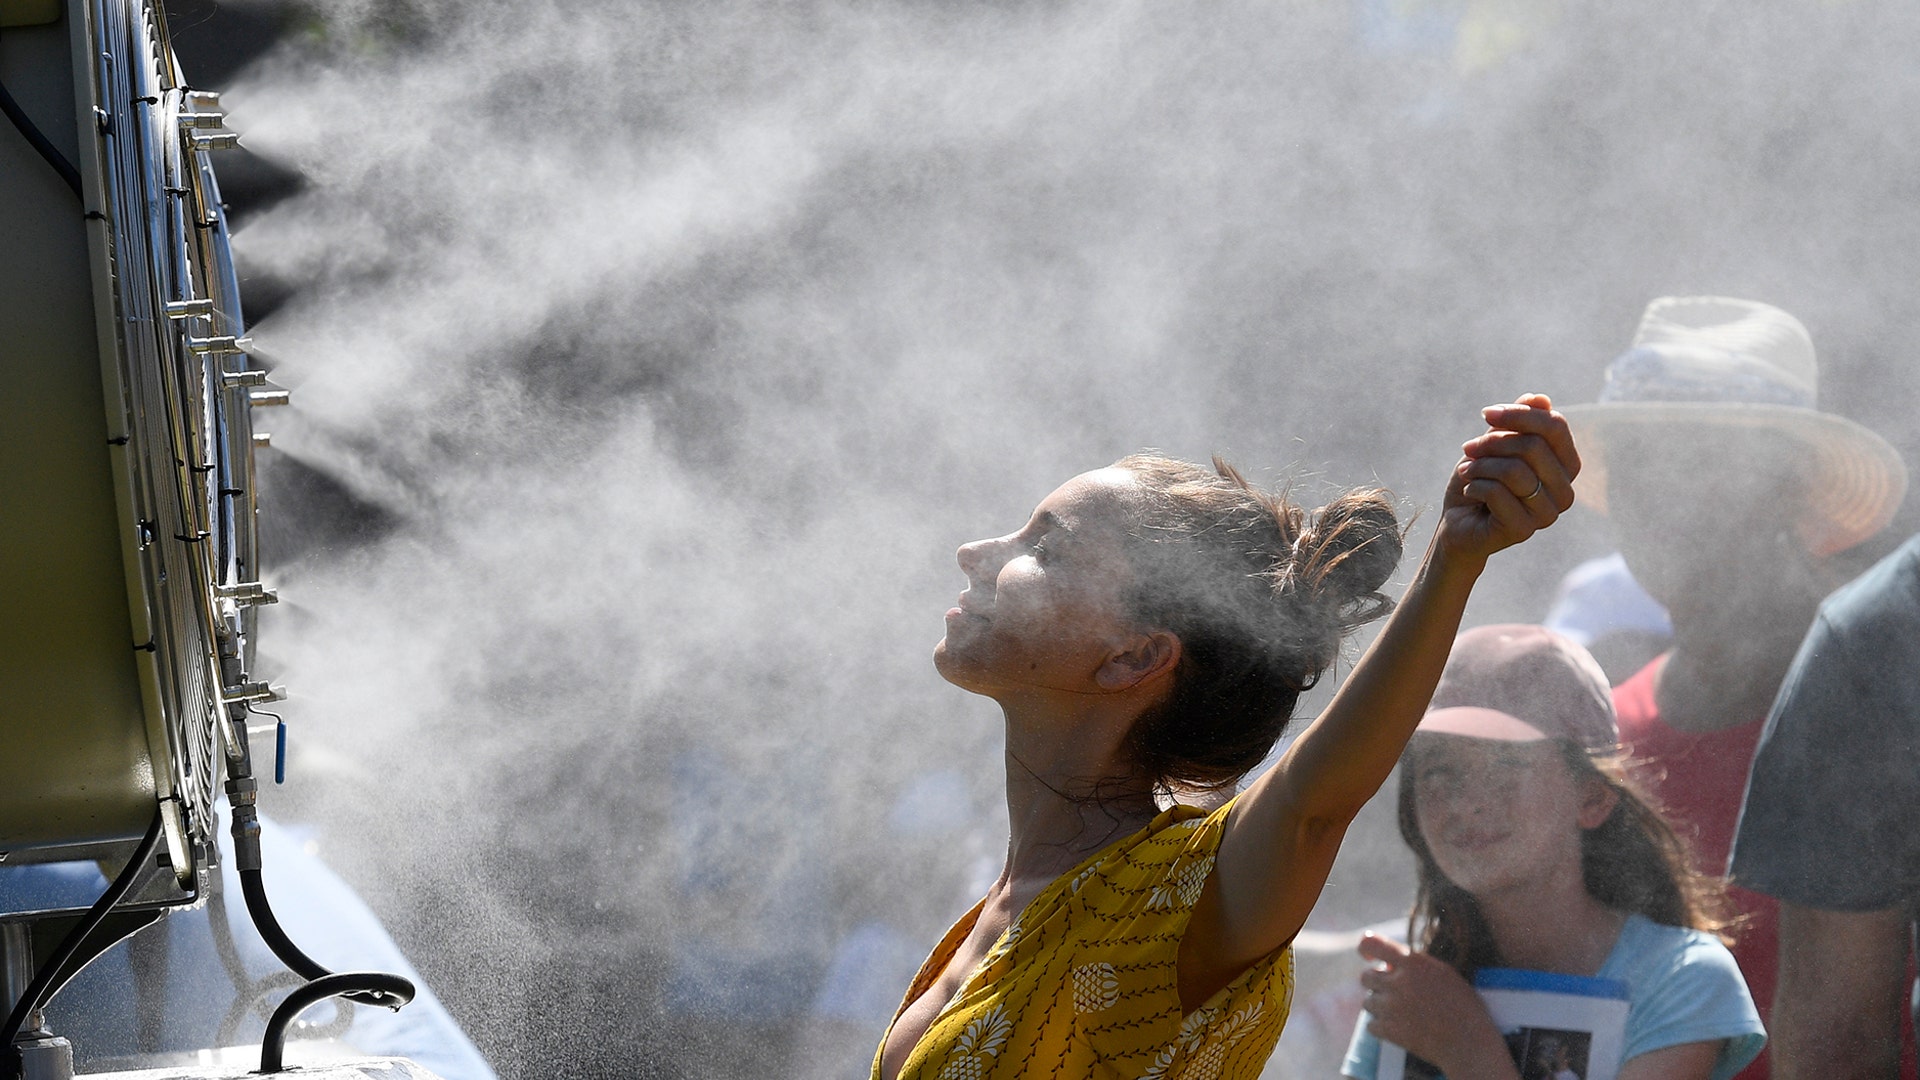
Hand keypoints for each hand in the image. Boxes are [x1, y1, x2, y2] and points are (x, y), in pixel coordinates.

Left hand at [1357, 934, 1515, 1077]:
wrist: (1470, 1044)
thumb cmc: (1463, 1006)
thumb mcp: (1444, 974)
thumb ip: (1414, 965)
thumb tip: (1387, 964)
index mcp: (1413, 963)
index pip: (1371, 943)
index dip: (1366, 949)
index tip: (1370, 958)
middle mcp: (1399, 982)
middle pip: (1366, 977)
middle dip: (1377, 984)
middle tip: (1396, 993)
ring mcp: (1392, 1007)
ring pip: (1367, 1002)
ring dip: (1380, 1007)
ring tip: (1403, 1013)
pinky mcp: (1389, 1030)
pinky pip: (1370, 1025)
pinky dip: (1381, 1028)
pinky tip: (1400, 1028)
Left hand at [1435, 393, 1579, 565]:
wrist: (1458, 524)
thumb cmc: (1482, 480)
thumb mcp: (1496, 445)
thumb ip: (1518, 423)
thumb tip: (1539, 399)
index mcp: (1566, 466)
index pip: (1555, 427)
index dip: (1519, 414)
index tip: (1486, 413)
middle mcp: (1565, 492)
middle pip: (1533, 447)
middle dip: (1492, 442)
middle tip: (1468, 448)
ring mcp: (1547, 514)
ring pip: (1514, 470)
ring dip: (1480, 465)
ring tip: (1466, 470)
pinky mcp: (1524, 530)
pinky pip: (1497, 493)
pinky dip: (1474, 485)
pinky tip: (1470, 492)